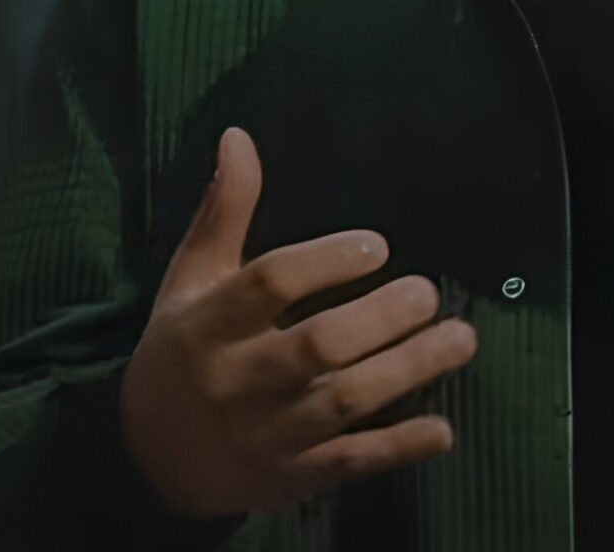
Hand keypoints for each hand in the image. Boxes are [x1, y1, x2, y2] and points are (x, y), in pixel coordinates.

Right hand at [120, 128, 477, 516]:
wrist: (152, 459)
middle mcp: (236, 380)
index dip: (324, 262)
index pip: (267, 286)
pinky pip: (347, 464)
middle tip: (427, 291)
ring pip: (339, 403)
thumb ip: (223, 211)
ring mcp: (266, 434)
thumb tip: (239, 137)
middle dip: (376, 320)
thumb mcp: (192, 279)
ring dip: (405, 372)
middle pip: (312, 349)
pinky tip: (442, 429)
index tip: (378, 245)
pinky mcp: (291, 476)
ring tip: (461, 338)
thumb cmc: (185, 348)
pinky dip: (396, 450)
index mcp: (209, 323)